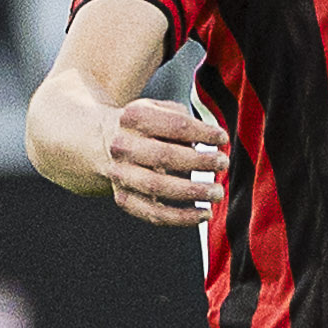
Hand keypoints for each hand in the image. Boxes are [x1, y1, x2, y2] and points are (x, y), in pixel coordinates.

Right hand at [103, 98, 225, 226]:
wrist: (104, 142)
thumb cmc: (146, 127)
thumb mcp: (160, 109)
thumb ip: (184, 120)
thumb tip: (211, 141)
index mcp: (135, 117)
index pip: (175, 125)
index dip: (203, 133)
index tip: (223, 139)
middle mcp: (123, 145)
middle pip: (165, 156)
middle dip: (200, 162)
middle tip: (223, 163)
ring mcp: (121, 174)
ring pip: (158, 187)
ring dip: (193, 191)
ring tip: (217, 192)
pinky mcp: (124, 198)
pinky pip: (153, 214)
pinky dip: (181, 218)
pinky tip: (203, 213)